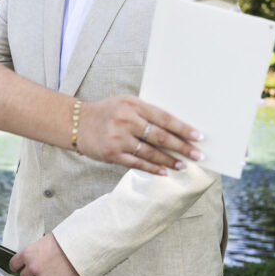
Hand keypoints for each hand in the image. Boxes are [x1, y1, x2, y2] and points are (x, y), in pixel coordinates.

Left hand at [9, 233, 78, 275]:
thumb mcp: (41, 243)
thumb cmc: (60, 242)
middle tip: (39, 270)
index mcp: (27, 254)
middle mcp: (32, 267)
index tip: (19, 268)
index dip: (17, 267)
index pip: (14, 265)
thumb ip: (32, 254)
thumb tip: (26, 264)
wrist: (77, 246)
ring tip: (49, 274)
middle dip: (30, 274)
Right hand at [76, 96, 203, 175]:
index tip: (198, 136)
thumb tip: (175, 129)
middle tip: (197, 155)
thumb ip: (146, 113)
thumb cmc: (107, 112)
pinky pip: (137, 163)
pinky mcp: (112, 154)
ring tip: (183, 165)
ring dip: (168, 160)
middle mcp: (126, 120)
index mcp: (132, 104)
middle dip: (181, 147)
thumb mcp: (125, 104)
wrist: (77, 123)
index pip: (163, 118)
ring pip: (150, 152)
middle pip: (160, 136)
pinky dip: (152, 168)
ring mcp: (118, 138)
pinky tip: (164, 172)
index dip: (182, 128)